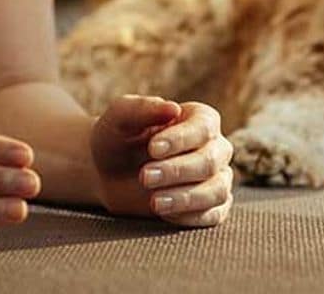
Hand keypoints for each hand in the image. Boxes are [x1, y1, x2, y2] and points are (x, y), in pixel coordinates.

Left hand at [89, 94, 233, 227]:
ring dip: (185, 197)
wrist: (107, 172)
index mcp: (199, 118)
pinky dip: (189, 216)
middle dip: (177, 171)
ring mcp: (216, 178)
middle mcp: (214, 146)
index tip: (152, 148)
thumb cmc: (117, 137)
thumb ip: (143, 108)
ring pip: (216, 190)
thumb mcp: (121, 117)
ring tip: (154, 202)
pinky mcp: (211, 207)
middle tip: (144, 176)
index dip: (181, 139)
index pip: (204, 127)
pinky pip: (213, 215)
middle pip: (210, 160)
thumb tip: (173, 108)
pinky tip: (163, 212)